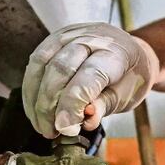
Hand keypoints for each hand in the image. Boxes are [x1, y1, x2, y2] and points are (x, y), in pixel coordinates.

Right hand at [22, 23, 159, 137]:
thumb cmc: (130, 77)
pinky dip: (31, 88)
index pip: (89, 76)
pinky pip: (35, 61)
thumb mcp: (125, 96)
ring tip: (41, 125)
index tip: (64, 128)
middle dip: (50, 105)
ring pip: (42, 63)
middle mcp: (92, 37)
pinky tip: (34, 109)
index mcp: (116, 52)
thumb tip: (84, 121)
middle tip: (51, 131)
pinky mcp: (55, 38)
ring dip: (36, 98)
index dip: (72, 104)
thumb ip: (104, 106)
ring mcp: (71, 34)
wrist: (132, 54)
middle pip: (60, 68)